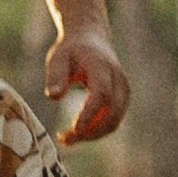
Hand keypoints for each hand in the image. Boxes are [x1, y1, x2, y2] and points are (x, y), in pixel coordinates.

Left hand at [44, 20, 130, 143]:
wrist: (90, 37)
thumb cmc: (71, 50)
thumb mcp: (58, 58)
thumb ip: (56, 77)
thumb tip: (53, 97)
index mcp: (102, 66)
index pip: (102, 94)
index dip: (90, 114)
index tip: (73, 130)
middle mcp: (118, 79)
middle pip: (112, 113)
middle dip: (91, 131)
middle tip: (65, 139)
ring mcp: (124, 90)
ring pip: (115, 121)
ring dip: (93, 135)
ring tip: (67, 139)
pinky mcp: (123, 98)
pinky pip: (113, 120)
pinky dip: (97, 130)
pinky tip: (77, 132)